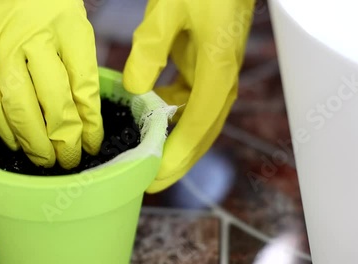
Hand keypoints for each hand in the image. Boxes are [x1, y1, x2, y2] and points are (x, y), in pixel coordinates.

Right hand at [0, 0, 102, 168]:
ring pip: (21, 107)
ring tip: (46, 162)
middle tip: (71, 161)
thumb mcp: (69, 18)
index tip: (93, 144)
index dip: (90, 123)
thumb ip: (75, 59)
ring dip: (35, 142)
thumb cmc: (39, 0)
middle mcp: (37, 38)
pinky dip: (3, 127)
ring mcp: (3, 48)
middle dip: (66, 141)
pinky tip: (15, 143)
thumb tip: (83, 110)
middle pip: (56, 103)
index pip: (85, 87)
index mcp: (69, 27)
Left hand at [124, 0, 254, 192]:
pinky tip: (149, 122)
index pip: (199, 122)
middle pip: (202, 133)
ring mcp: (216, 77)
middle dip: (178, 161)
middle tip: (150, 183)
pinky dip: (172, 120)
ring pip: (197, 123)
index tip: (155, 173)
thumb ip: (150, 49)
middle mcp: (221, 79)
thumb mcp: (169, 9)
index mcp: (217, 68)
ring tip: (147, 162)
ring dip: (174, 144)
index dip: (178, 152)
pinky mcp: (207, 71)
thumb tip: (135, 89)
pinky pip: (190, 105)